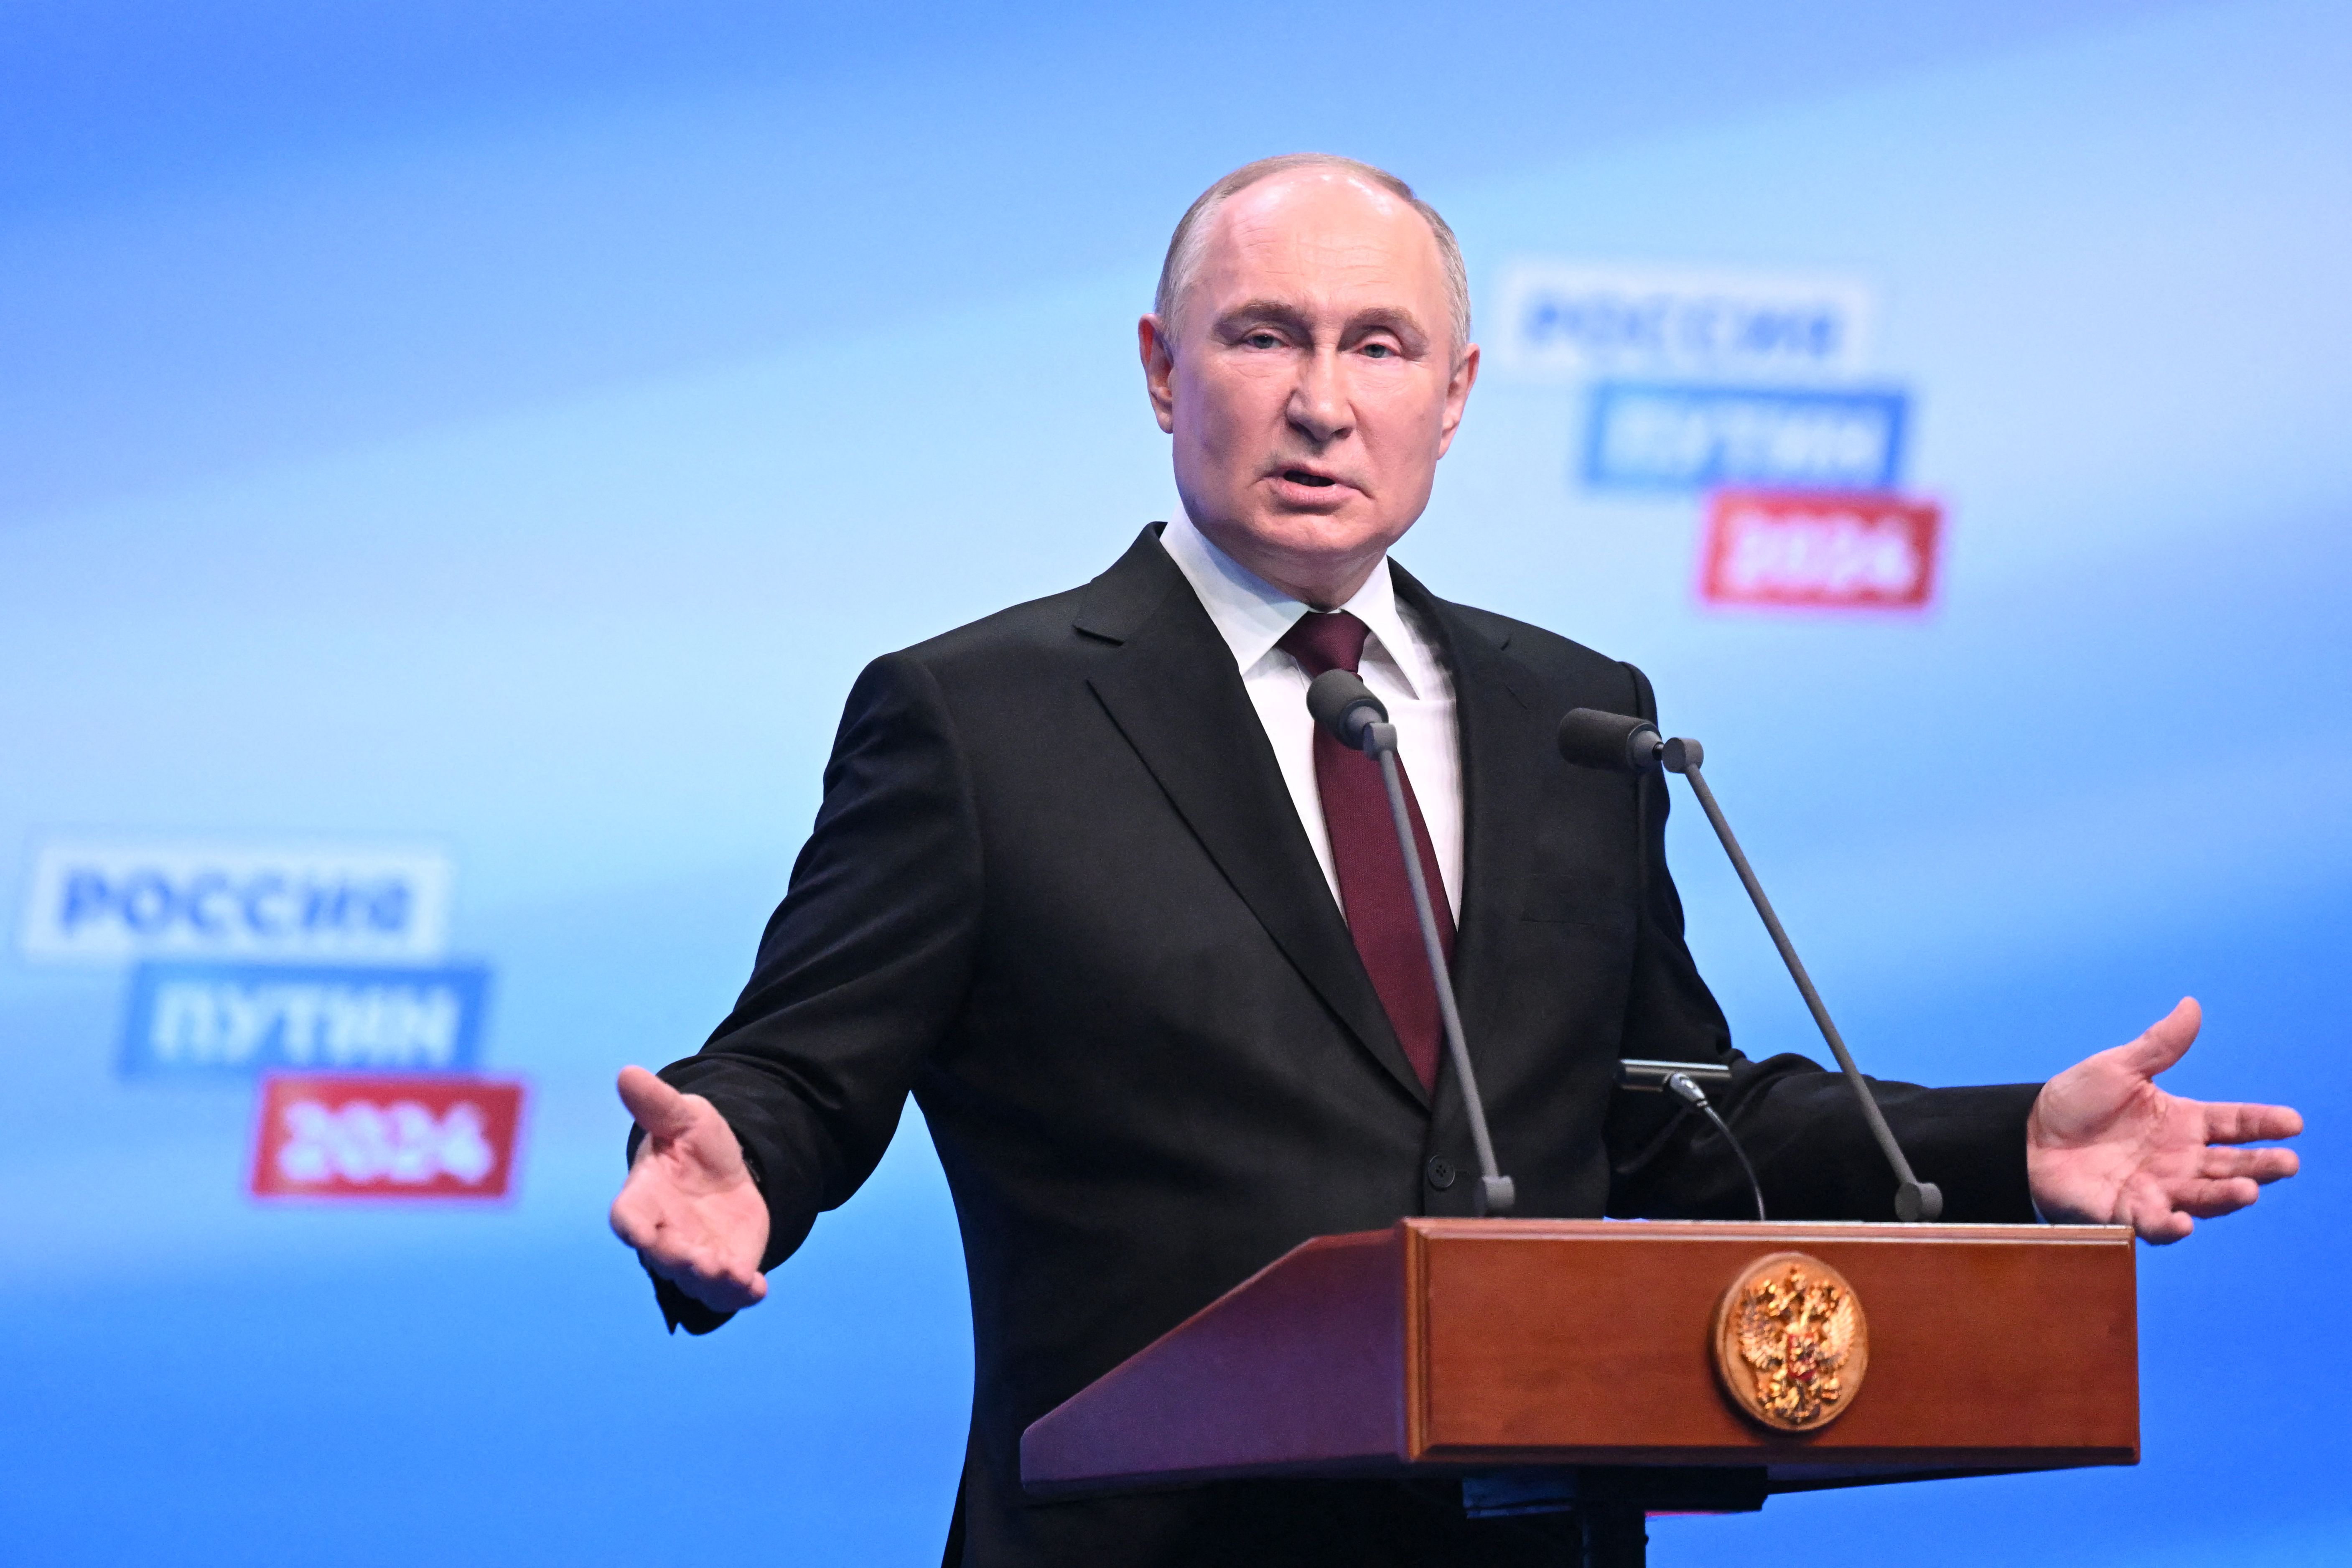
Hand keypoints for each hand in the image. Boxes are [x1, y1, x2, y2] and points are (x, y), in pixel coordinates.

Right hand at [610, 1066, 771, 1310]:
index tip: (638, 1233)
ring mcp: (694, 1256)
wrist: (729, 1170)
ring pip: (695, 1280)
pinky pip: (729, 1290)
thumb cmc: (693, 1145)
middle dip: (678, 1260)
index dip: (632, 1227)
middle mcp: (664, 1235)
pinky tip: (758, 1289)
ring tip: (731, 1275)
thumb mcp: (684, 1117)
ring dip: (711, 1281)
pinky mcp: (726, 1267)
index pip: (628, 1218)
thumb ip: (658, 1104)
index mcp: (643, 1200)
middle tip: (698, 1259)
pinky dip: (742, 1293)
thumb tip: (628, 1073)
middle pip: (662, 1257)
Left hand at [2026, 998, 2301, 1242]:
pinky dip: (2171, 1225)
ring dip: (2227, 1196)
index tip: (2292, 1122)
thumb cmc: (2075, 1101)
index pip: (2235, 1123)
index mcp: (2183, 1121)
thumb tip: (2191, 1005)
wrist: (2026, 1135)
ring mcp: (2157, 1187)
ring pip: (2203, 1196)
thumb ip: (2159, 1046)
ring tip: (2248, 1190)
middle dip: (2261, 1166)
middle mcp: (2179, 1158)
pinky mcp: (2127, 1212)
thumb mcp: (2119, 1068)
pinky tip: (2184, 1223)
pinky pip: (2155, 1223)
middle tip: (2286, 1163)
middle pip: (2231, 1164)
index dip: (2264, 1123)